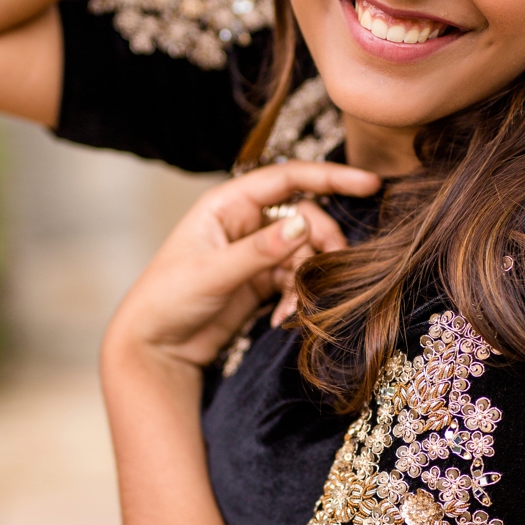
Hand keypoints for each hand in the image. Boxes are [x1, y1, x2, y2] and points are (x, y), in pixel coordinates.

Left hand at [105, 161, 380, 370]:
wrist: (155, 346)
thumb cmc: (167, 300)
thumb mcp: (212, 274)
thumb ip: (259, 251)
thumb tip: (302, 224)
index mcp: (226, 205)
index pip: (286, 179)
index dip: (329, 177)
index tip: (369, 184)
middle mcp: (243, 222)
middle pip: (305, 217)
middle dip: (322, 242)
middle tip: (330, 268)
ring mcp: (254, 252)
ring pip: (305, 250)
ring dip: (308, 278)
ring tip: (292, 308)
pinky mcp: (261, 280)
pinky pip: (297, 279)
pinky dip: (298, 297)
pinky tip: (283, 318)